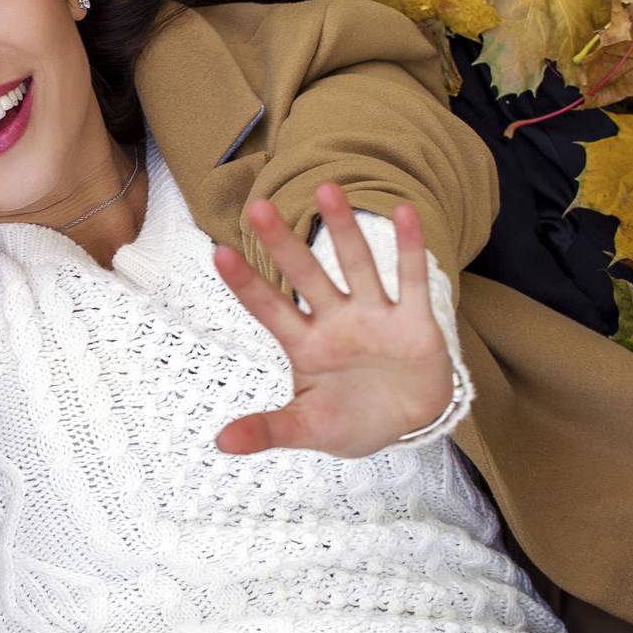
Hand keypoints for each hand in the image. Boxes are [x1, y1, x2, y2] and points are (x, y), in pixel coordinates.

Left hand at [211, 180, 456, 458]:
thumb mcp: (308, 429)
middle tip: (257, 207)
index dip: (246, 283)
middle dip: (283, 244)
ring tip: (326, 188)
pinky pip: (412, 279)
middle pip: (305, 276)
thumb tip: (220, 444)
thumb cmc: (351, 421)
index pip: (268, 308)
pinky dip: (410, 247)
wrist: (408, 426)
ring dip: (343, 229)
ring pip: (356, 265)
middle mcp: (336, 321)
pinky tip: (404, 211)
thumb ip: (269, 430)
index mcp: (305, 345)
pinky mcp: (414, 322)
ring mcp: (375, 316)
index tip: (218, 252)